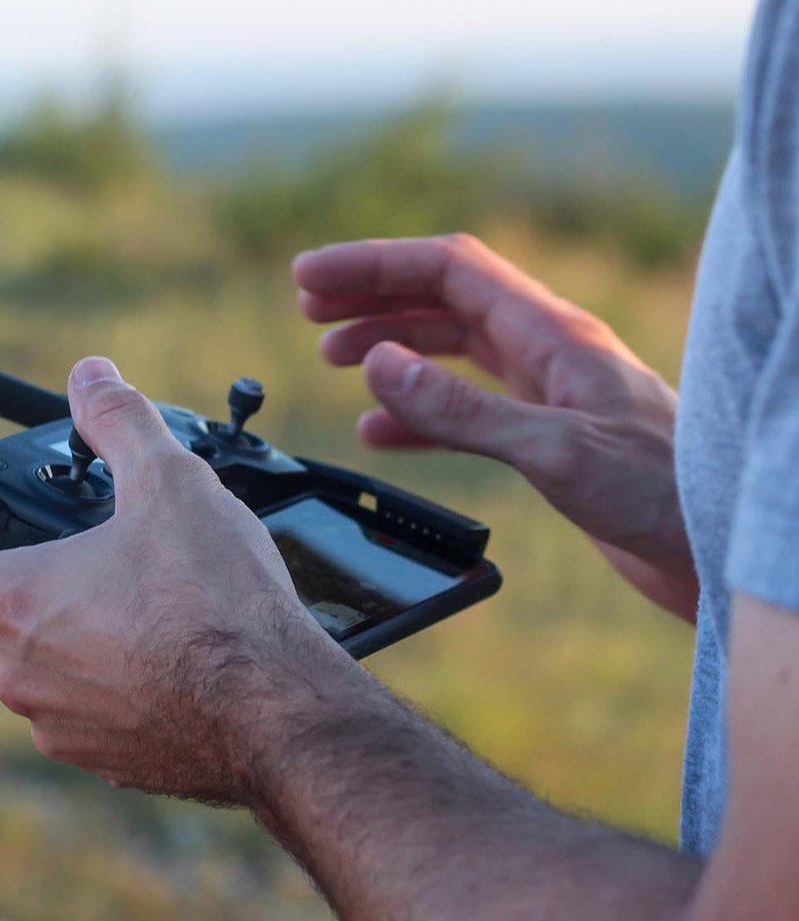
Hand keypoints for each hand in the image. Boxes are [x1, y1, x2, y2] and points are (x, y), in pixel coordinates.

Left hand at [0, 357, 344, 802]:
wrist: (275, 712)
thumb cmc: (214, 601)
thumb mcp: (169, 482)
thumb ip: (119, 421)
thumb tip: (92, 375)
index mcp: (8, 605)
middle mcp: (16, 675)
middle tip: (55, 561)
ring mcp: (57, 726)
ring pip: (28, 675)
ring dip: (55, 639)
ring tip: (120, 605)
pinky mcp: (105, 763)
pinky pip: (79, 716)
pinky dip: (100, 685)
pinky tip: (157, 659)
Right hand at [294, 234, 696, 619]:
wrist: (719, 548)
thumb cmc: (663, 494)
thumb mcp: (554, 450)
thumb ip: (462, 410)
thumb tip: (379, 364)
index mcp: (553, 335)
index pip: (450, 270)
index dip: (376, 264)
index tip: (311, 278)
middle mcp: (548, 352)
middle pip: (444, 299)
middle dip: (374, 295)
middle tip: (309, 308)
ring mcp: (547, 393)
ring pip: (452, 349)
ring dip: (390, 346)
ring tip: (333, 357)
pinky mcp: (547, 438)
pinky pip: (465, 408)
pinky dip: (415, 413)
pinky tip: (380, 434)